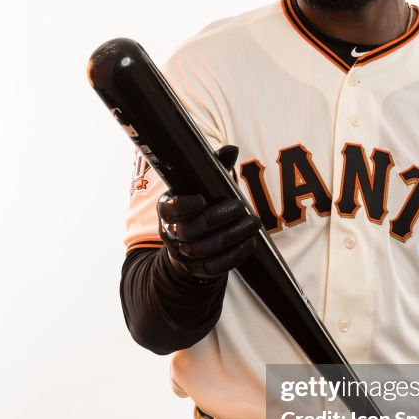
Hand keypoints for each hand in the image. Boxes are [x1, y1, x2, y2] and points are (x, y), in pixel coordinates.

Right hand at [157, 145, 261, 281]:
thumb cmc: (199, 205)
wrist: (189, 243)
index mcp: (166, 208)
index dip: (185, 206)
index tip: (203, 199)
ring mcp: (182, 253)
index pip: (169, 209)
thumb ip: (214, 166)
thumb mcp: (202, 184)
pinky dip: (235, 255)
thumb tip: (231, 149)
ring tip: (252, 224)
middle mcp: (170, 232)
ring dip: (232, 236)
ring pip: (203, 250)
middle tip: (240, 207)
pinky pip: (215, 267)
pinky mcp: (198, 269)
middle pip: (189, 230)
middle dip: (217, 218)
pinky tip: (250, 242)